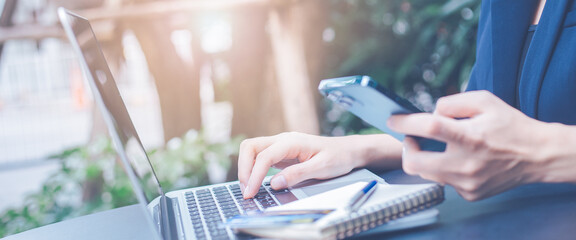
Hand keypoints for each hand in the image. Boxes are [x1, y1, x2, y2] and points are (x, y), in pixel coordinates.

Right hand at [237, 132, 401, 198]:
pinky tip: (256, 182)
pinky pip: (260, 157)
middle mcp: (283, 140)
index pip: (264, 156)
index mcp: (292, 141)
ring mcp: (280, 145)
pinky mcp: (281, 152)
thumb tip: (275, 184)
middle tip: (246, 190)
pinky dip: (253, 168)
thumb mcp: (322, 168)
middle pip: (250, 147)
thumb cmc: (338, 157)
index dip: (254, 175)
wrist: (348, 150)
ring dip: (246, 168)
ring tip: (249, 188)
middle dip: (244, 168)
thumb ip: (298, 174)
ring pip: (252, 150)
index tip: (251, 192)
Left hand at [388, 90, 575, 200]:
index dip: (405, 123)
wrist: (537, 156)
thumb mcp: (485, 100)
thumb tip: (429, 112)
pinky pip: (444, 181)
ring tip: (437, 146)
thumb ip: (452, 102)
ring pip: (426, 173)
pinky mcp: (469, 194)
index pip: (429, 128)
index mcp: (471, 137)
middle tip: (412, 138)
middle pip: (415, 162)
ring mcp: (467, 183)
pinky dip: (443, 168)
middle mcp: (466, 163)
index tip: (392, 119)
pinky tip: (458, 160)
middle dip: (406, 148)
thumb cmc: (510, 125)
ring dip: (425, 158)